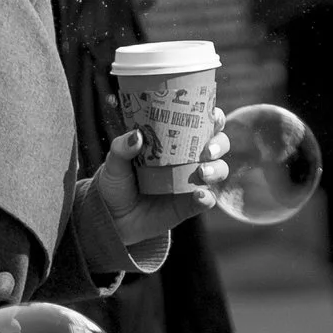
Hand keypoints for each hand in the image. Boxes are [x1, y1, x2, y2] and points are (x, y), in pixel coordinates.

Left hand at [96, 110, 231, 244]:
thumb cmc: (116, 183)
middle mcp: (189, 159)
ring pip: (219, 171)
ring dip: (217, 170)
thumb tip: (137, 135)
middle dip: (220, 144)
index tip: (214, 115)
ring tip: (202, 173)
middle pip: (219, 145)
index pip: (203, 124)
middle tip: (207, 150)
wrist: (112, 218)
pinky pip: (206, 200)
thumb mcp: (114, 162)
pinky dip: (207, 198)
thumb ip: (122, 148)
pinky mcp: (189, 205)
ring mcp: (191, 182)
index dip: (215, 117)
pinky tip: (199, 195)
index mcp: (175, 141)